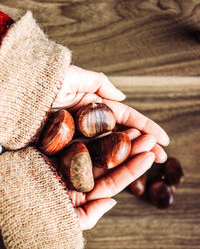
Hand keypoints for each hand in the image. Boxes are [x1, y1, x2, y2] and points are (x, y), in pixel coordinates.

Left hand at [51, 65, 169, 229]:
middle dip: (142, 146)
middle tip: (162, 156)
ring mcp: (78, 141)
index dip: (145, 126)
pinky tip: (121, 171)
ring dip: (129, 157)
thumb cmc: (41, 85)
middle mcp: (88, 126)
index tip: (162, 137)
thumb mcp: (73, 77)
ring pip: (109, 151)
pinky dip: (105, 166)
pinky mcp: (66, 153)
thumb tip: (122, 95)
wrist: (14, 99)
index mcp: (92, 107)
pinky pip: (90, 160)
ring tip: (148, 163)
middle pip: (120, 138)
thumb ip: (98, 83)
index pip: (125, 118)